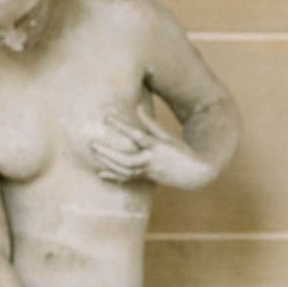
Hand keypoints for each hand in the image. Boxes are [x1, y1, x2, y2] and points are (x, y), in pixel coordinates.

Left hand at [87, 107, 209, 187]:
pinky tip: (101, 173)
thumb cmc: (182, 152)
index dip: (122, 126)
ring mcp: (149, 171)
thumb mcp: (168, 136)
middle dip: (109, 153)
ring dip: (109, 164)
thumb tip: (137, 107)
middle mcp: (151, 160)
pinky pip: (128, 179)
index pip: (137, 135)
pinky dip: (115, 177)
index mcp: (157, 147)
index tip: (108, 118)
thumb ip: (151, 124)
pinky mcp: (147, 178)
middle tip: (92, 144)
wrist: (195, 174)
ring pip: (125, 171)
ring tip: (96, 153)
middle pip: (126, 160)